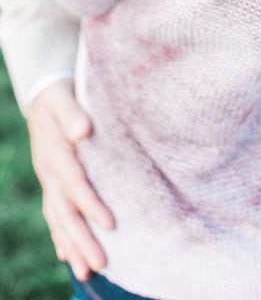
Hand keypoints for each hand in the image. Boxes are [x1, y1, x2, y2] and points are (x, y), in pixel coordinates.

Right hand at [27, 78, 113, 280]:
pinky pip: (54, 216)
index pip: (75, 185)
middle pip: (65, 212)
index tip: (110, 224)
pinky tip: (69, 257)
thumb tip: (83, 130)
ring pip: (59, 220)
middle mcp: (49, 173)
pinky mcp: (51, 185)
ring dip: (72, 246)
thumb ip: (72, 112)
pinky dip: (61, 237)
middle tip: (100, 265)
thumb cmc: (60, 97)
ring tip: (88, 272)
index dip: (91, 204)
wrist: (42, 97)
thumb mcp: (63, 98)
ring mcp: (48, 182)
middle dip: (82, 240)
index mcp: (55, 154)